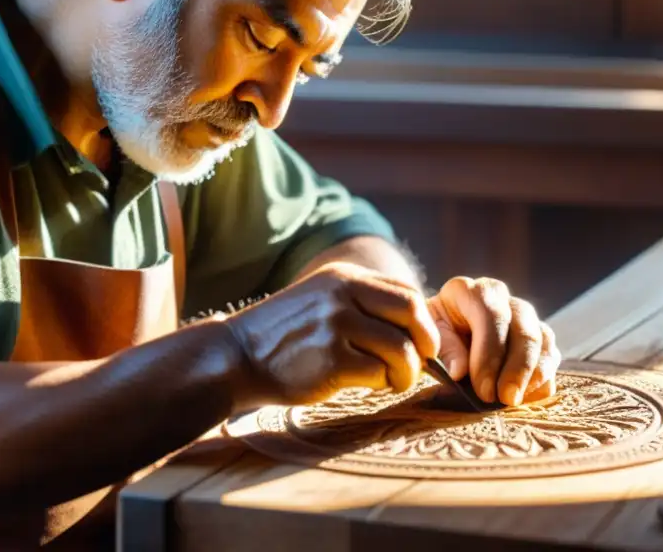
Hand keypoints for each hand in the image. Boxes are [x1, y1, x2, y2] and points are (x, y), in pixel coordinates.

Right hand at [224, 262, 440, 408]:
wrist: (237, 356)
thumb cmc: (286, 336)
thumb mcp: (321, 300)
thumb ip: (361, 304)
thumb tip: (417, 329)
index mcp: (343, 277)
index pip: (405, 290)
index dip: (422, 319)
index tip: (419, 341)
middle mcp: (342, 293)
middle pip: (412, 312)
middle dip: (425, 342)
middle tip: (417, 364)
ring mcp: (336, 324)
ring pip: (402, 348)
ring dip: (406, 372)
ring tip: (390, 380)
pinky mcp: (332, 359)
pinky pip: (379, 373)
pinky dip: (381, 383)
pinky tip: (366, 384)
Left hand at [428, 277, 560, 406]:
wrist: (446, 333)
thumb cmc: (435, 333)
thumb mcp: (431, 337)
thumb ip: (446, 349)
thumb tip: (461, 371)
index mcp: (471, 292)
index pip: (491, 315)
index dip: (490, 354)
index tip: (483, 389)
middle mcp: (504, 299)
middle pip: (524, 329)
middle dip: (517, 368)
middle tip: (505, 398)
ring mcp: (525, 318)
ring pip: (543, 341)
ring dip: (534, 375)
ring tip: (515, 400)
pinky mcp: (539, 339)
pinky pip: (551, 357)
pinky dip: (542, 380)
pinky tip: (525, 397)